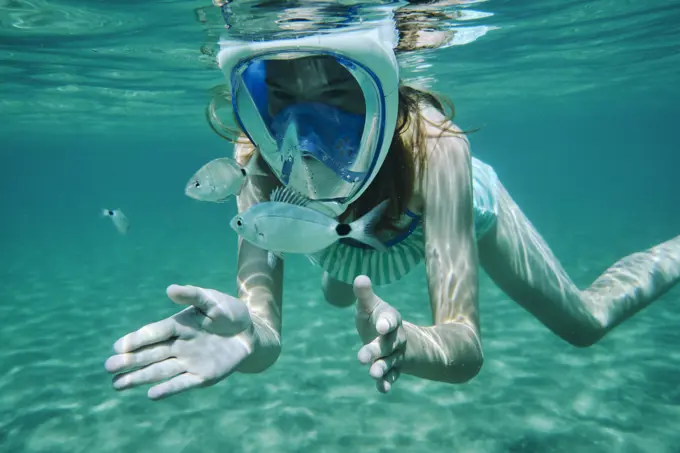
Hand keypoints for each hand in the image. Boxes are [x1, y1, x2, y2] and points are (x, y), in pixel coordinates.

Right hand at [105, 284, 253, 400]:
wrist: (250, 333)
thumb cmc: (229, 313)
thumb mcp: (213, 300)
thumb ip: (193, 296)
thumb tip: (170, 289)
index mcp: (178, 325)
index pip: (154, 333)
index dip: (137, 339)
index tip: (119, 346)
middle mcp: (179, 345)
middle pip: (151, 354)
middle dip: (130, 361)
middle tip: (109, 367)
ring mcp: (189, 361)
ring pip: (160, 371)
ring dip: (140, 378)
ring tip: (117, 384)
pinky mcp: (203, 376)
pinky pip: (183, 383)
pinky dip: (168, 389)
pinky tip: (151, 394)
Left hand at [353, 275, 406, 392]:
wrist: (398, 338)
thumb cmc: (377, 318)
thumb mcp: (371, 306)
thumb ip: (364, 295)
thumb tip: (359, 277)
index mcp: (390, 319)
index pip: (391, 319)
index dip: (386, 322)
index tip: (381, 326)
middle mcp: (395, 338)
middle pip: (387, 344)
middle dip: (376, 350)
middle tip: (361, 357)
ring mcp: (395, 355)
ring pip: (390, 362)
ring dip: (381, 368)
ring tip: (372, 373)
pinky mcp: (393, 369)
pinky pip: (392, 377)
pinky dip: (386, 383)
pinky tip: (382, 389)